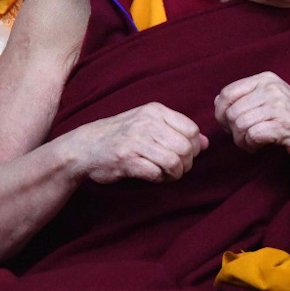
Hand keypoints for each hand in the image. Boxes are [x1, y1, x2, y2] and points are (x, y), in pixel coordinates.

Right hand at [66, 102, 207, 183]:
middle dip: (186, 164)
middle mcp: (147, 123)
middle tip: (176, 169)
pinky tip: (154, 177)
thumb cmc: (121, 135)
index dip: (194, 147)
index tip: (185, 155)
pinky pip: (156, 173)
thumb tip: (205, 143)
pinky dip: (160, 179)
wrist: (84, 146)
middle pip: (186, 148)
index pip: (192, 130)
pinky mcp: (126, 160)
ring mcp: (135, 141)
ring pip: (174, 161)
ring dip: (175, 174)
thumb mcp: (149, 123)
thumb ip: (177, 130)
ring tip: (167, 174)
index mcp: (155, 111)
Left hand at [214, 72, 289, 170]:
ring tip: (253, 143)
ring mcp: (279, 106)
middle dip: (232, 130)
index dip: (221, 113)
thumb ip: (248, 97)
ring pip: (239, 124)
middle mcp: (272, 88)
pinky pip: (252, 136)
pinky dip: (251, 145)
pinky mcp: (284, 125)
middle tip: (244, 137)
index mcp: (266, 79)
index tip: (230, 125)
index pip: (226, 93)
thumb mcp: (273, 99)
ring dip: (241, 140)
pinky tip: (259, 146)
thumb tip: (218, 103)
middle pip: (231, 112)